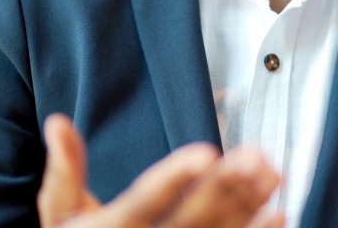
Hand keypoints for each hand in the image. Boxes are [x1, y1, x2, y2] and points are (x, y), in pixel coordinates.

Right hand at [38, 114, 283, 227]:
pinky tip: (280, 214)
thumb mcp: (61, 215)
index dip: (175, 177)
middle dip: (224, 186)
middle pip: (190, 219)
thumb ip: (63, 172)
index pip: (145, 201)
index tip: (206, 152)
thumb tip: (57, 121)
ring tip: (273, 176)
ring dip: (247, 207)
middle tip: (253, 156)